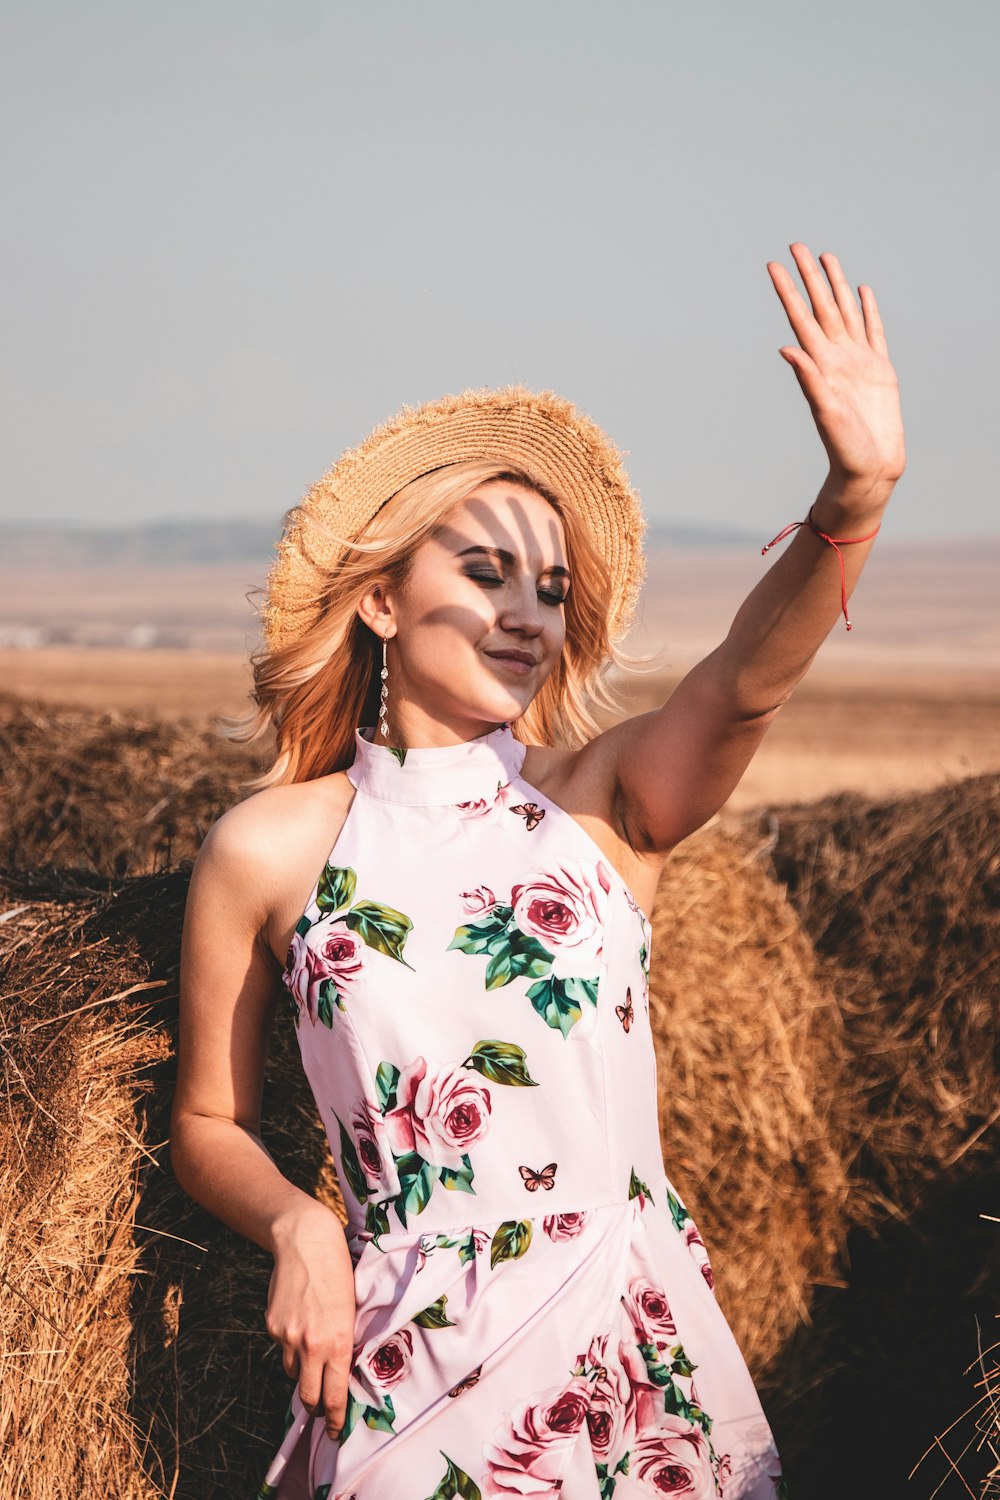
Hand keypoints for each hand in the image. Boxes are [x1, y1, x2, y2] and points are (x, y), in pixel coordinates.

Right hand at [265, 1203, 357, 1439]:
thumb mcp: (351, 1311)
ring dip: (302, 1371)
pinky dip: (290, 1346)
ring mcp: (288, 1337)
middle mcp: (311, 1345)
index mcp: (337, 1343)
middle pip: (308, 1397)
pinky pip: (282, 1349)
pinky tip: (299, 1322)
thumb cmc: (338, 1273)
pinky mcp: (272, 1327)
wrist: (306, 1242)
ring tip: (312, 1350)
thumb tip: (341, 1373)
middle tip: (322, 1409)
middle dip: (316, 1408)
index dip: (336, 1420)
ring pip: (293, 1372)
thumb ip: (344, 1343)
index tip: (337, 1432)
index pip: (335, 1396)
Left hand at [767, 244, 905, 505]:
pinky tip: (862, 292)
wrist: (870, 471)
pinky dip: (868, 310)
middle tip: (797, 245)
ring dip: (835, 285)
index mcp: (820, 366)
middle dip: (809, 276)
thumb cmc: (845, 450)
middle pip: (821, 307)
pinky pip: (873, 332)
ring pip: (845, 312)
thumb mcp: (825, 414)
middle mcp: (836, 359)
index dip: (787, 291)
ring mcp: (858, 362)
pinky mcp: (880, 371)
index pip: (799, 319)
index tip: (772, 266)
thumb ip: (809, 380)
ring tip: (826, 257)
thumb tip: (787, 348)